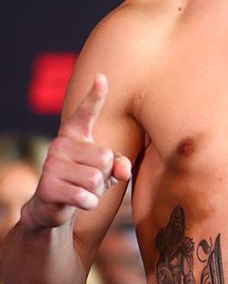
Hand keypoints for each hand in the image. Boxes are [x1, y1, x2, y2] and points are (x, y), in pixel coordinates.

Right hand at [24, 74, 131, 229]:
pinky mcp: (47, 187)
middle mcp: (60, 144)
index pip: (86, 112)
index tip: (101, 77)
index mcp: (74, 135)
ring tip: (83, 190)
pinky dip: (90, 203)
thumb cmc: (84, 180)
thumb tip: (123, 170)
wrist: (52, 206)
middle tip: (90, 180)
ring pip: (97, 179)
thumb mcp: (106, 169)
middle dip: (105, 174)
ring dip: (97, 191)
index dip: (95, 96)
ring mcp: (51, 165)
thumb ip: (120, 164)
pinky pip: (86, 197)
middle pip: (105, 158)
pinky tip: (79, 202)